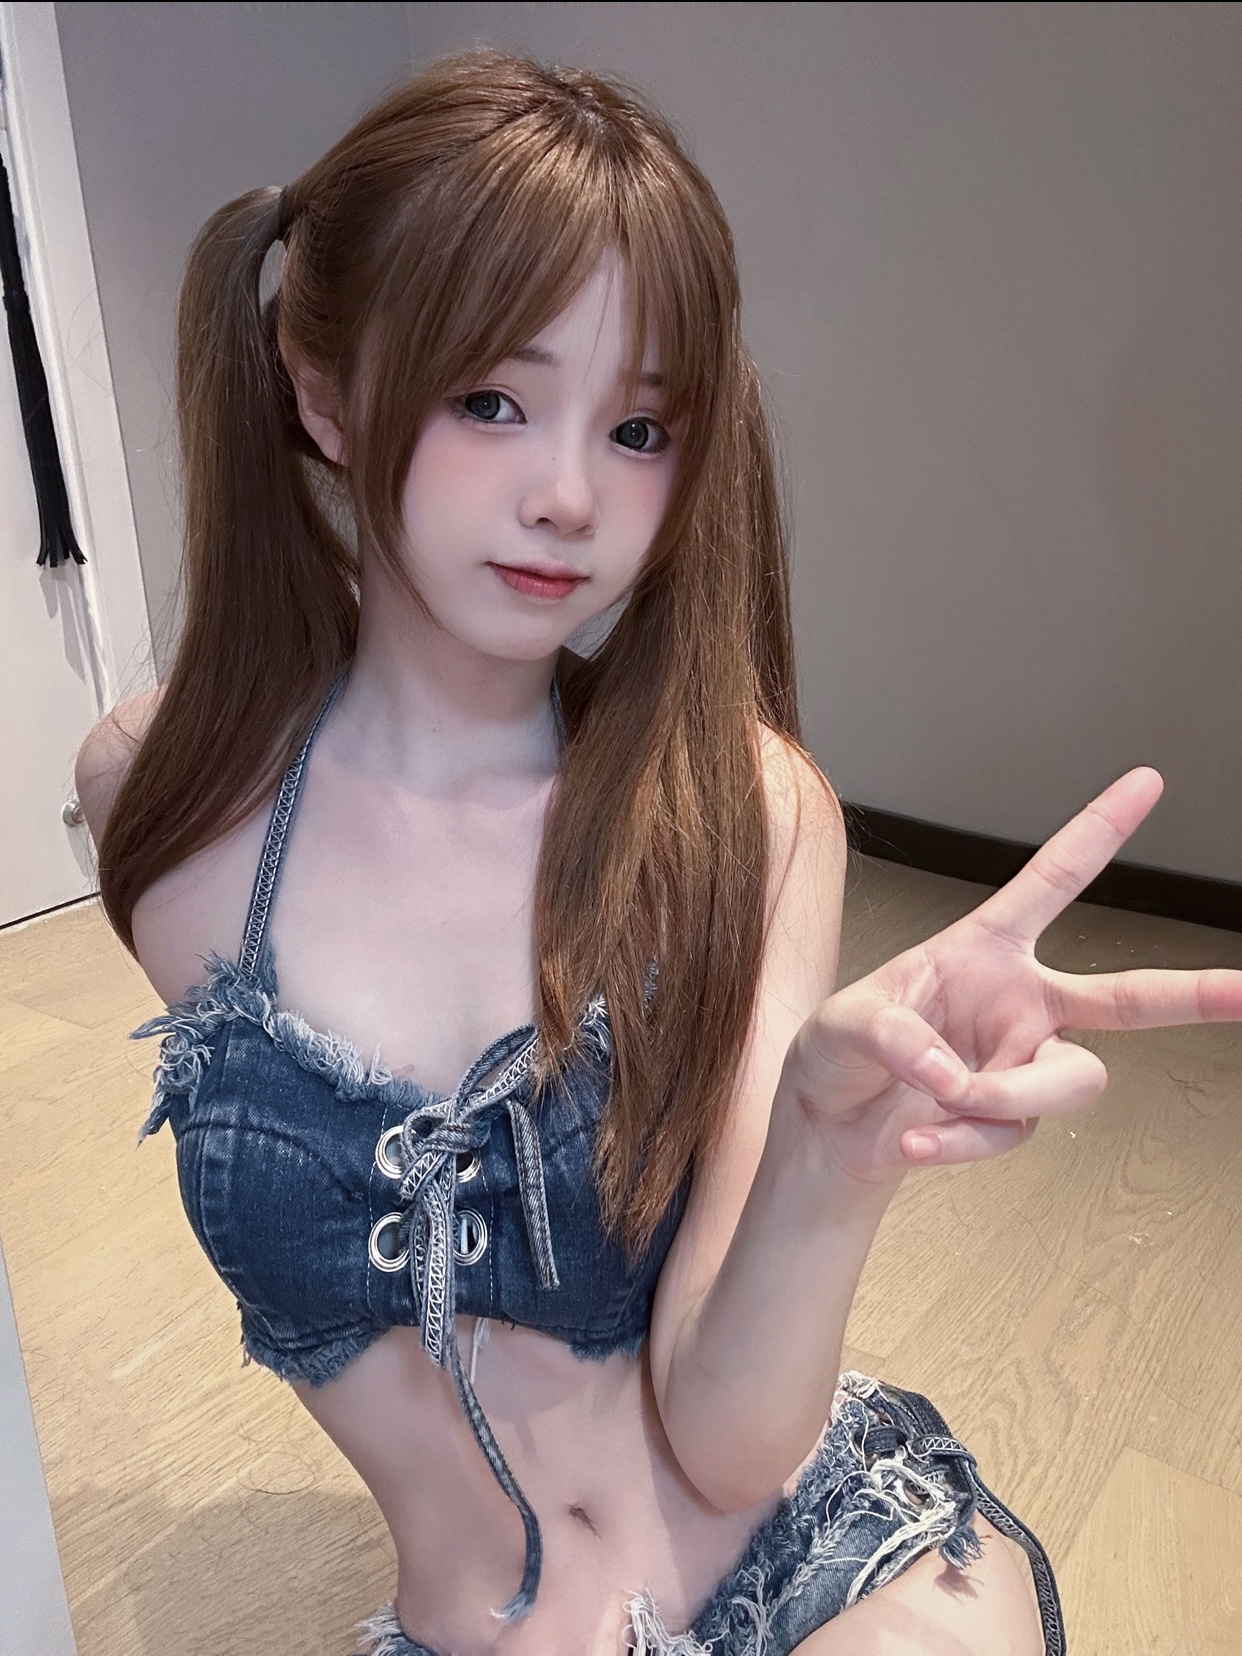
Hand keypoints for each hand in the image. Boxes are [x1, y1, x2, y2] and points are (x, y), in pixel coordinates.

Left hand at [790, 768, 1241, 1184]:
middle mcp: (1021, 1003)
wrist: (828, 1128)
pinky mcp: (1010, 1117)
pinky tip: (916, 1142)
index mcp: (985, 949)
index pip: (1051, 880)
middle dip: (1194, 994)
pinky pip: (1011, 1131)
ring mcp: (1023, 1063)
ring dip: (1006, 1095)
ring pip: (1068, 1081)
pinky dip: (961, 1141)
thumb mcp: (845, 1022)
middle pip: (1126, 998)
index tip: (1146, 781)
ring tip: (941, 1098)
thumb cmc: (840, 1052)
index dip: (1098, 830)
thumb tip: (949, 1072)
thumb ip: (894, 1036)